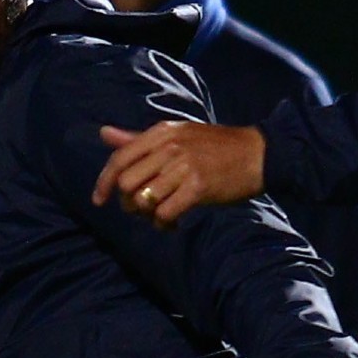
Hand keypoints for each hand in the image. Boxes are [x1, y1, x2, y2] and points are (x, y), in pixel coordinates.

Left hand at [93, 121, 264, 226]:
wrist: (257, 154)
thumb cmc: (216, 147)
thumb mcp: (176, 134)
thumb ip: (139, 139)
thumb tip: (104, 134)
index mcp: (160, 133)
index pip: (119, 159)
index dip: (104, 182)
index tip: (99, 201)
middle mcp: (169, 147)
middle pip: (126, 183)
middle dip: (128, 203)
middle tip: (142, 210)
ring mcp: (183, 166)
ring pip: (144, 199)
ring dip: (146, 216)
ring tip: (160, 217)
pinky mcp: (198, 187)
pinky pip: (165, 212)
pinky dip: (163, 224)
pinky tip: (173, 224)